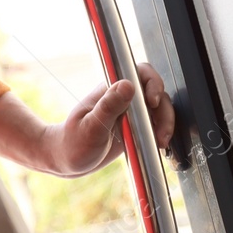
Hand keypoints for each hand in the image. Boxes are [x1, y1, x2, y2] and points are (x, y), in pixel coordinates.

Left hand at [43, 62, 175, 176]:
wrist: (68, 160)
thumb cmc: (73, 143)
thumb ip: (108, 106)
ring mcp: (130, 112)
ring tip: (160, 142)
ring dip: (165, 124)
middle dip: (163, 111)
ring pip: (158, 109)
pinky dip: (161, 133)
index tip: (153, 102)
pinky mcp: (135, 127)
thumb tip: (128, 85)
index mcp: (110, 91)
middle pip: (154, 92)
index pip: (138, 73)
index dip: (152, 83)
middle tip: (161, 133)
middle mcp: (122, 98)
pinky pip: (155, 124)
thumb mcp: (90, 127)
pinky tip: (158, 145)